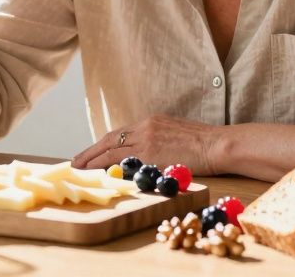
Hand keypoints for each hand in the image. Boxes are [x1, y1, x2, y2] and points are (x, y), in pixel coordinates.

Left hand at [71, 114, 220, 174]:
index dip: (103, 144)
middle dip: (91, 151)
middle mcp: (145, 126)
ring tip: (80, 169)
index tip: (92, 152)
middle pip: (110, 138)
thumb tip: (147, 157)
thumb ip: (158, 142)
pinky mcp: (150, 153)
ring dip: (93, 160)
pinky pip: (122, 161)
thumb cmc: (205, 145)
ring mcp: (146, 139)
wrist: (218, 144)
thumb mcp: (176, 135)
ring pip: (111, 149)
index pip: (120, 133)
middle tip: (76, 161)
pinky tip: (97, 173)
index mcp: (151, 121)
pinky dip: (106, 166)